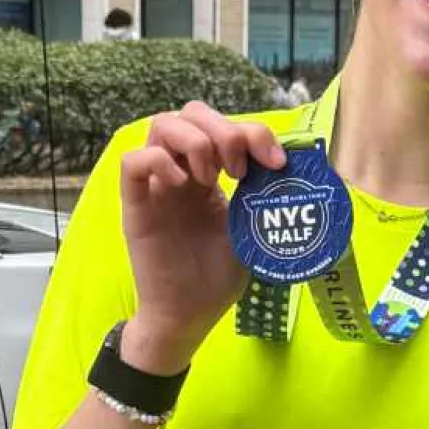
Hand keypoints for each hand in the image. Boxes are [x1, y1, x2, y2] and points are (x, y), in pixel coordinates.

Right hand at [117, 102, 286, 370]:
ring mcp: (157, 186)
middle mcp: (182, 172)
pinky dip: (158, 161)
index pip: (223, 126)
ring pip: (161, 126)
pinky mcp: (136, 206)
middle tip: (239, 169)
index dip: (252, 132)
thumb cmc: (216, 278)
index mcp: (209, 175)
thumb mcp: (251, 232)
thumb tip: (295, 171)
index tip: (275, 162)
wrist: (189, 315)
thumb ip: (263, 199)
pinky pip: (133, 162)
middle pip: (191, 113)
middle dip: (223, 129)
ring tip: (211, 178)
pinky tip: (181, 184)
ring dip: (194, 141)